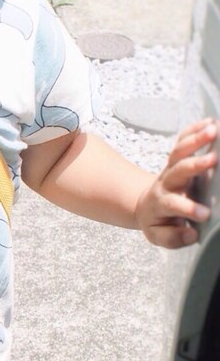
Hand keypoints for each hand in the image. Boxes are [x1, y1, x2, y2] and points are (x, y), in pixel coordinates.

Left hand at [136, 119, 217, 247]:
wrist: (146, 206)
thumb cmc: (158, 221)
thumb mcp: (160, 235)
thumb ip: (173, 238)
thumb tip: (191, 234)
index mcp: (161, 203)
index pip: (174, 204)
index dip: (188, 208)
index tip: (205, 214)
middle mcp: (166, 182)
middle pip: (177, 170)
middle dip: (194, 164)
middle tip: (214, 159)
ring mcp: (171, 168)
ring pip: (179, 151)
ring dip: (196, 139)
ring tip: (214, 130)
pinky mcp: (176, 158)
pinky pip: (183, 141)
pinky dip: (194, 130)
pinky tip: (211, 122)